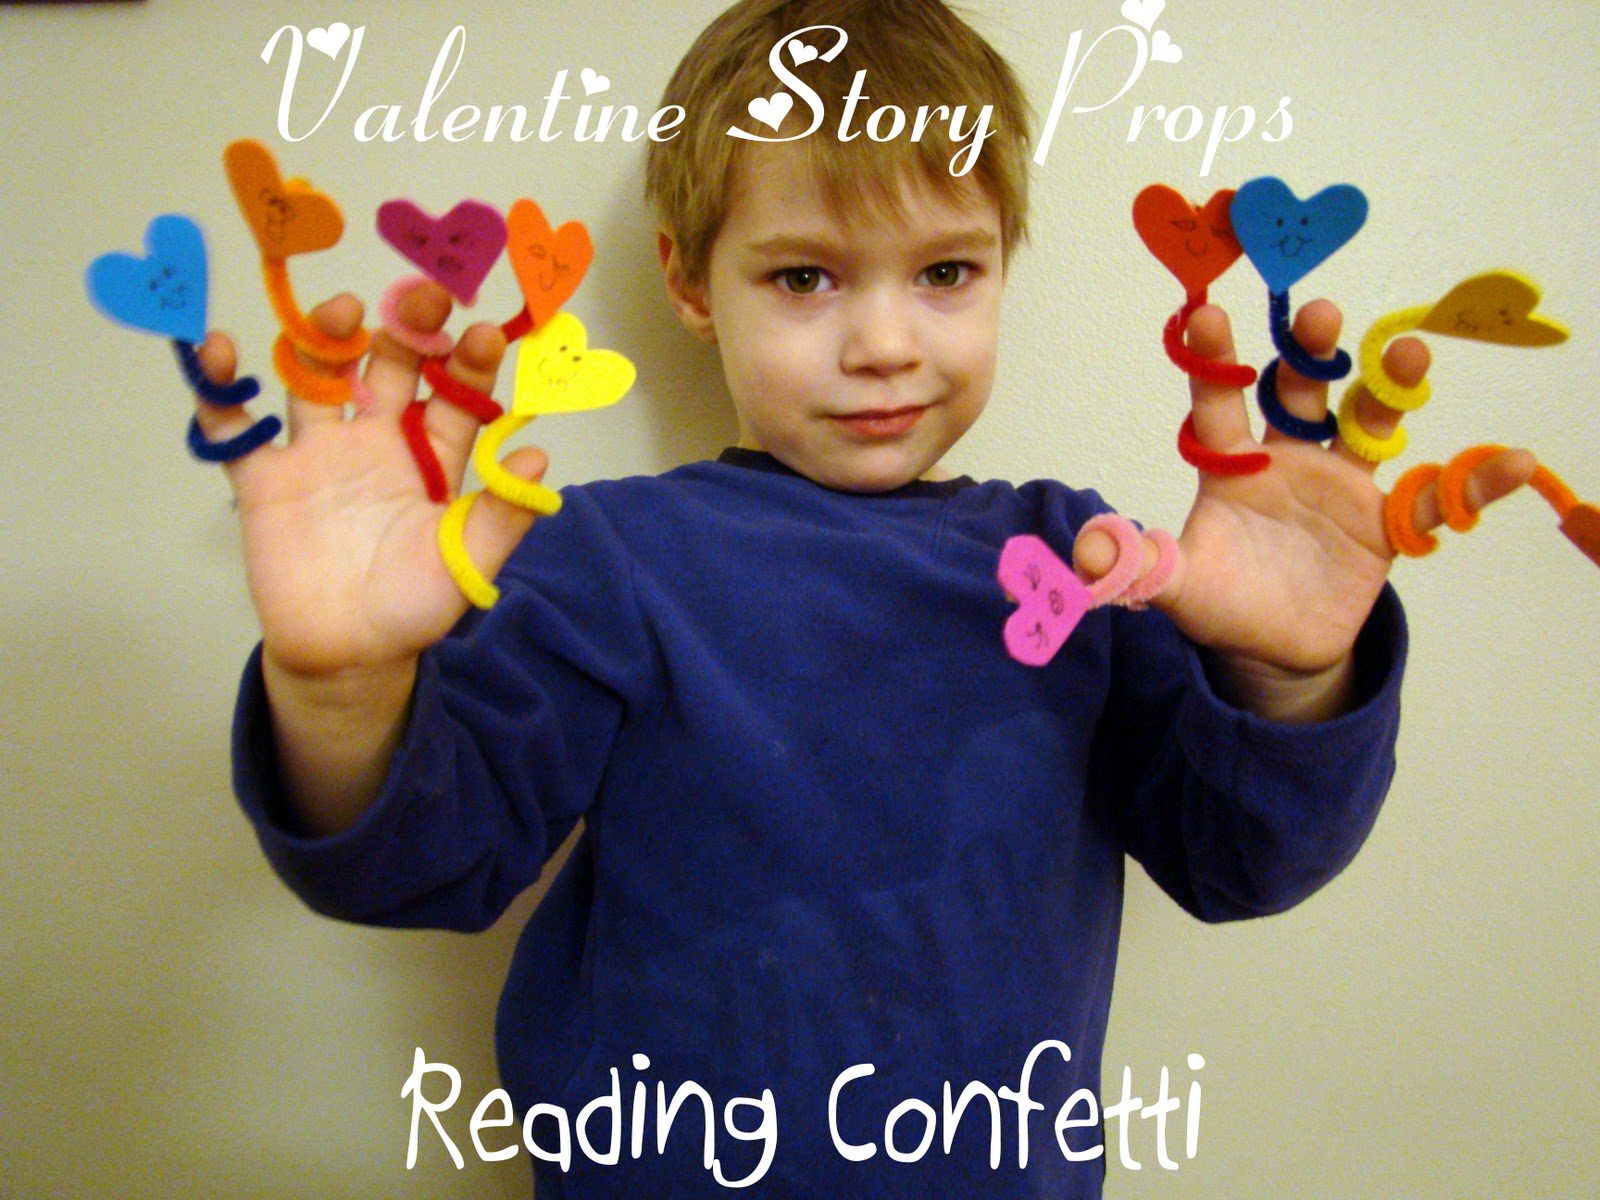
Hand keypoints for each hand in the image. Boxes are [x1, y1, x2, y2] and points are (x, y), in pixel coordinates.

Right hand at [194, 281, 548, 683]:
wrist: (346, 655)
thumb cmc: (413, 606)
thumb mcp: (465, 563)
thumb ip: (500, 515)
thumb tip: (539, 460)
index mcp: (432, 457)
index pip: (455, 396)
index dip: (470, 364)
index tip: (487, 333)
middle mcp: (377, 441)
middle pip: (391, 368)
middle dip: (407, 330)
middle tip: (425, 295)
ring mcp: (319, 453)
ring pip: (318, 376)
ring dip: (325, 338)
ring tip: (342, 310)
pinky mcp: (264, 477)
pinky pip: (234, 425)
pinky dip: (220, 387)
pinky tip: (220, 348)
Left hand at [1075, 299, 1535, 719]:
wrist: (1274, 645)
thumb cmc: (1221, 600)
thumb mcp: (1175, 587)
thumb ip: (1136, 568)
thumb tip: (1086, 555)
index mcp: (1229, 463)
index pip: (1216, 400)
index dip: (1211, 359)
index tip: (1202, 312)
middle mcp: (1286, 456)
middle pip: (1298, 390)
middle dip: (1306, 350)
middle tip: (1318, 311)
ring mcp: (1340, 481)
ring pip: (1366, 419)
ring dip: (1387, 385)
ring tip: (1408, 353)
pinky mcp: (1385, 519)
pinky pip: (1435, 497)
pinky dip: (1474, 484)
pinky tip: (1516, 465)